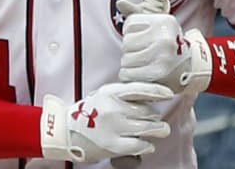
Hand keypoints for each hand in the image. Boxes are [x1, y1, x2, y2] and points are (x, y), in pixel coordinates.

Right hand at [40, 82, 172, 162]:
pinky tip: (146, 144)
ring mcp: (115, 127)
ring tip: (160, 131)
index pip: (140, 89)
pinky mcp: (114, 145)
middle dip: (155, 116)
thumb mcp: (102, 96)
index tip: (169, 94)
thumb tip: (148, 98)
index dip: (158, 92)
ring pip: (149, 128)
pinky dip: (147, 145)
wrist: (66, 132)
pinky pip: (141, 144)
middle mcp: (114, 108)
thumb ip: (122, 95)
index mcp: (110, 93)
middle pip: (148, 111)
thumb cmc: (86, 114)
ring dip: (158, 130)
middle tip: (155, 119)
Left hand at [116, 0, 211, 94]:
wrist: (192, 66)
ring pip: (126, 59)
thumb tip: (120, 3)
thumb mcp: (156, 24)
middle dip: (130, 49)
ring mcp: (162, 58)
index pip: (130, 25)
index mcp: (164, 22)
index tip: (141, 38)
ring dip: (129, 63)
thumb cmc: (168, 42)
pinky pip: (128, 74)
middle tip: (143, 52)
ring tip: (142, 63)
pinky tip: (139, 73)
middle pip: (127, 43)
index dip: (131, 33)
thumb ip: (135, 12)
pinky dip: (128, 75)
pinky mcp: (157, 75)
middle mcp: (164, 39)